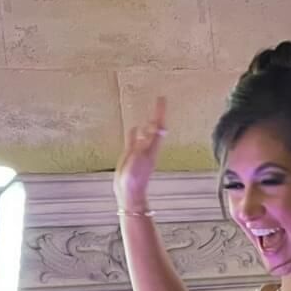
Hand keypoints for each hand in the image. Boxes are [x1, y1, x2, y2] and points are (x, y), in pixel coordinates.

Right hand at [115, 95, 166, 212]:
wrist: (129, 192)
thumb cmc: (135, 177)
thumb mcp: (140, 158)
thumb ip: (145, 143)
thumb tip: (152, 129)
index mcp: (152, 147)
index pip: (158, 125)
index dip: (160, 112)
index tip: (161, 98)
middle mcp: (148, 147)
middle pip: (154, 127)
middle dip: (157, 115)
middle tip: (159, 102)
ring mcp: (139, 151)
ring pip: (145, 133)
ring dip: (147, 124)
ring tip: (150, 114)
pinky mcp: (130, 155)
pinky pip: (133, 140)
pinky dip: (134, 133)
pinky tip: (134, 128)